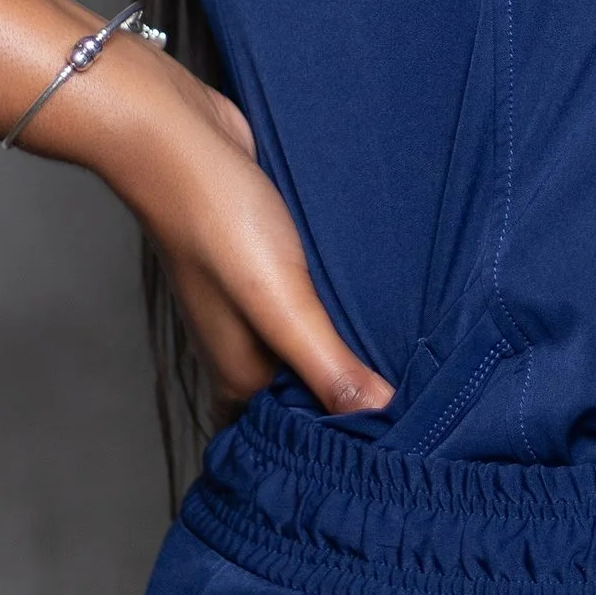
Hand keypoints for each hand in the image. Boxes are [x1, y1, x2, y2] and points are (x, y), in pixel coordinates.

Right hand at [39, 42, 393, 426]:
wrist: (177, 138)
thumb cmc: (217, 219)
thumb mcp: (280, 299)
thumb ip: (324, 362)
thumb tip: (378, 415)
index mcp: (239, 373)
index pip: (285, 438)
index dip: (330, 451)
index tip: (390, 456)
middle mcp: (244, 347)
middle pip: (299, 397)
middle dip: (347, 406)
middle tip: (418, 416)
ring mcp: (253, 306)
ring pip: (307, 348)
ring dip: (346, 355)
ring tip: (415, 369)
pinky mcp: (267, 266)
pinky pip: (308, 304)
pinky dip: (337, 313)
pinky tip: (380, 307)